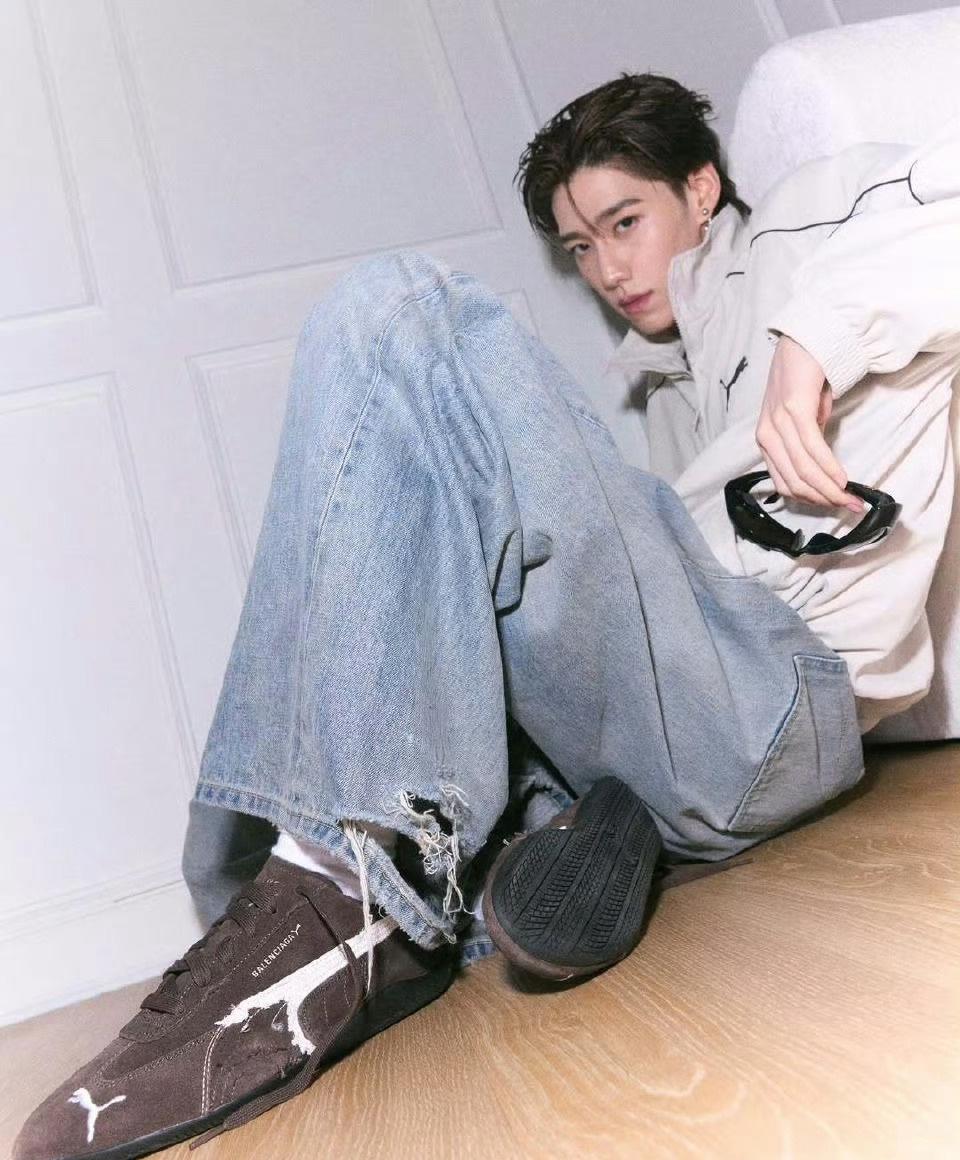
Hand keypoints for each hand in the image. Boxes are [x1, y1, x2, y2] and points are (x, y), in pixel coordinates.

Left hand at [755, 335, 863, 512]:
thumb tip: (820, 466)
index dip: (810, 500)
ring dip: (829, 489)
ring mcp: (777, 423)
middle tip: (849, 508)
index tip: (834, 507)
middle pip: (794, 482)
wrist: (804, 342)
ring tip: (850, 498)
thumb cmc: (804, 382)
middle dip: (824, 500)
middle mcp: (766, 436)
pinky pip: (812, 448)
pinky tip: (842, 477)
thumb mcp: (803, 419)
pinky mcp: (793, 410)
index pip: (784, 483)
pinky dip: (828, 467)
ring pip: (803, 470)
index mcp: (766, 441)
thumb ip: (806, 443)